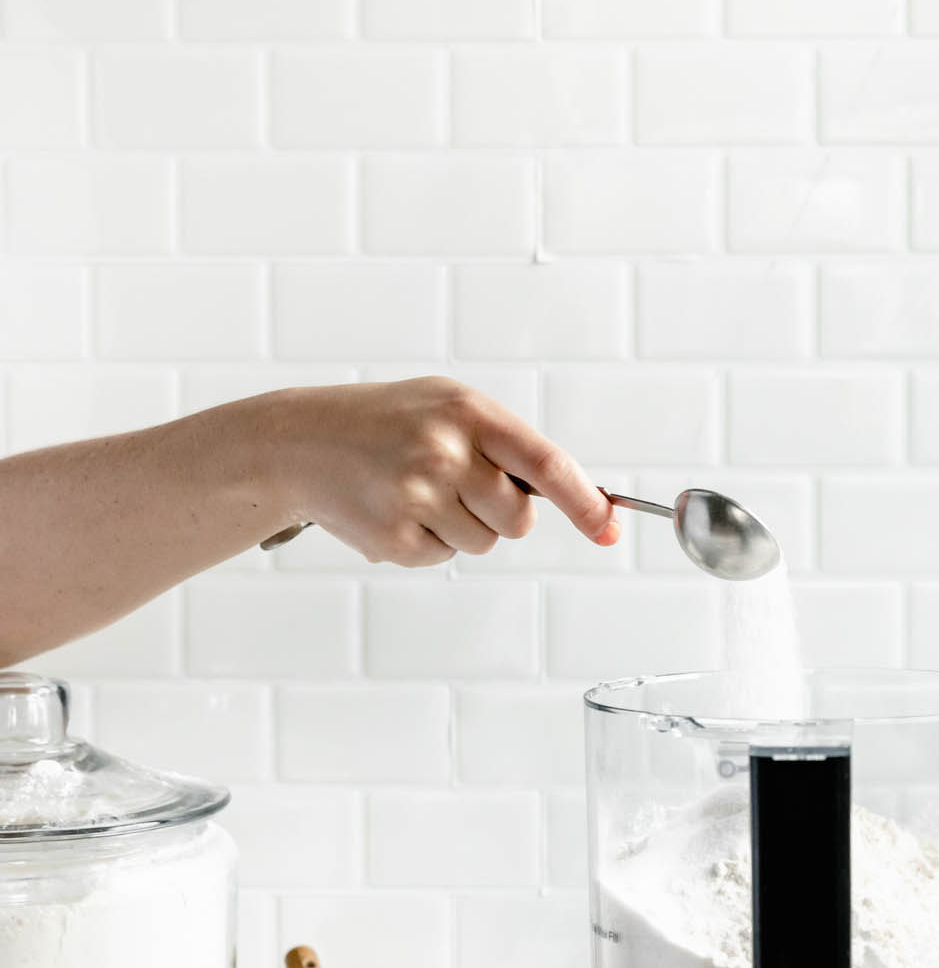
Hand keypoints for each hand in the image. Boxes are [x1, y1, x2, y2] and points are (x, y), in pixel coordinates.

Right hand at [260, 377, 621, 566]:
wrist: (300, 440)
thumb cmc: (387, 424)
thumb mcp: (449, 409)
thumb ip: (509, 447)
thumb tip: (582, 500)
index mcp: (469, 414)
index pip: (547, 464)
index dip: (585, 503)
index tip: (609, 529)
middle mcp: (445, 452)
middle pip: (517, 520)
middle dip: (499, 513)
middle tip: (455, 485)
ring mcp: (416, 495)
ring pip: (482, 543)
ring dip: (460, 527)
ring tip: (415, 491)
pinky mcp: (392, 536)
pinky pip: (441, 558)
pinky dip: (425, 543)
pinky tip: (392, 510)